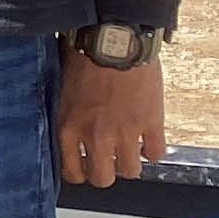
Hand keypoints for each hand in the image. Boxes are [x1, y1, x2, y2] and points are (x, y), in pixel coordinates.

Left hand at [55, 46, 167, 186]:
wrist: (114, 38)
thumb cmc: (83, 52)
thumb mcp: (62, 85)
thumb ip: (67, 111)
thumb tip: (69, 121)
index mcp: (69, 126)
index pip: (72, 171)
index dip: (81, 172)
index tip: (85, 165)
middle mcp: (96, 136)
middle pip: (103, 179)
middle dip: (106, 172)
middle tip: (109, 160)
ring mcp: (125, 132)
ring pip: (131, 171)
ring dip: (131, 162)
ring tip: (130, 148)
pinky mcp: (151, 123)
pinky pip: (156, 154)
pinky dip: (154, 150)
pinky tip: (148, 138)